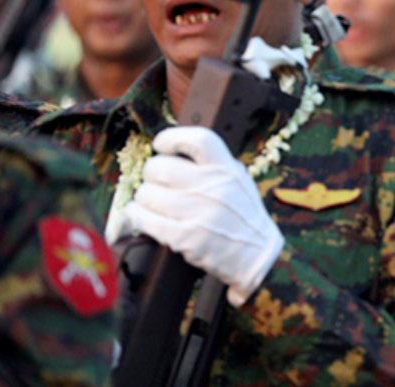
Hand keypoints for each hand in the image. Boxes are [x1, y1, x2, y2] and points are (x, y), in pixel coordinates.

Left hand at [126, 127, 283, 306]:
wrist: (257, 256)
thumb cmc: (242, 215)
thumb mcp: (237, 181)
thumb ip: (211, 165)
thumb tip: (170, 152)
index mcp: (227, 169)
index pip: (198, 139)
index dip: (172, 138)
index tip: (161, 145)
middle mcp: (214, 187)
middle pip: (160, 167)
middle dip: (151, 174)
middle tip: (156, 181)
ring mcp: (199, 213)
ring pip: (146, 194)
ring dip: (143, 198)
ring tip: (152, 202)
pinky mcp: (185, 237)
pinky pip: (144, 218)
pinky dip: (137, 216)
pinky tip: (143, 216)